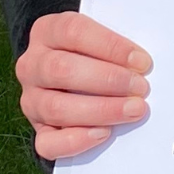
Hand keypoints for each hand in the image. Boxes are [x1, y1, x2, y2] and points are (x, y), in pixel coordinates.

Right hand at [15, 10, 152, 158]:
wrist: (75, 76)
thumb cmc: (96, 53)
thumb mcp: (100, 38)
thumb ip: (116, 44)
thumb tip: (143, 62)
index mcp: (47, 31)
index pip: (73, 32)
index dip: (110, 46)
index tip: (141, 61)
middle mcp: (32, 65)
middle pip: (62, 69)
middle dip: (107, 80)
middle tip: (141, 87)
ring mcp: (30, 99)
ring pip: (56, 108)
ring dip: (100, 110)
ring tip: (133, 110)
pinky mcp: (38, 130)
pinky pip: (47, 142)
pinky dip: (76, 141)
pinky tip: (103, 134)